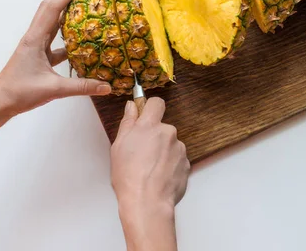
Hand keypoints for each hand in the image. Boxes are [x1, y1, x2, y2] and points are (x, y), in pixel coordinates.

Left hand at [0, 0, 111, 115]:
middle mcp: (34, 38)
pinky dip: (67, 37)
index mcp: (35, 39)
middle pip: (50, 9)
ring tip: (84, 9)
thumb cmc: (20, 92)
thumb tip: (106, 86)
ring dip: (66, 14)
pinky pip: (54, 41)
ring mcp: (35, 47)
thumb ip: (82, 86)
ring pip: (52, 23)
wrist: (0, 103)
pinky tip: (80, 42)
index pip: (52, 9)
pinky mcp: (38, 56)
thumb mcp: (54, 89)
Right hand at [111, 98, 189, 250]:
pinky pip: (177, 160)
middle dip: (154, 137)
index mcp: (150, 126)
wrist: (147, 202)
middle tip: (141, 154)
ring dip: (163, 153)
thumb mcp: (119, 146)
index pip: (156, 103)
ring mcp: (180, 149)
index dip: (150, 107)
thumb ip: (128, 123)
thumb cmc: (129, 177)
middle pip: (163, 128)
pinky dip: (170, 166)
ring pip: (170, 145)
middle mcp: (169, 133)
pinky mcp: (187, 164)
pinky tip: (159, 177)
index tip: (145, 116)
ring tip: (150, 170)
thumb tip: (132, 106)